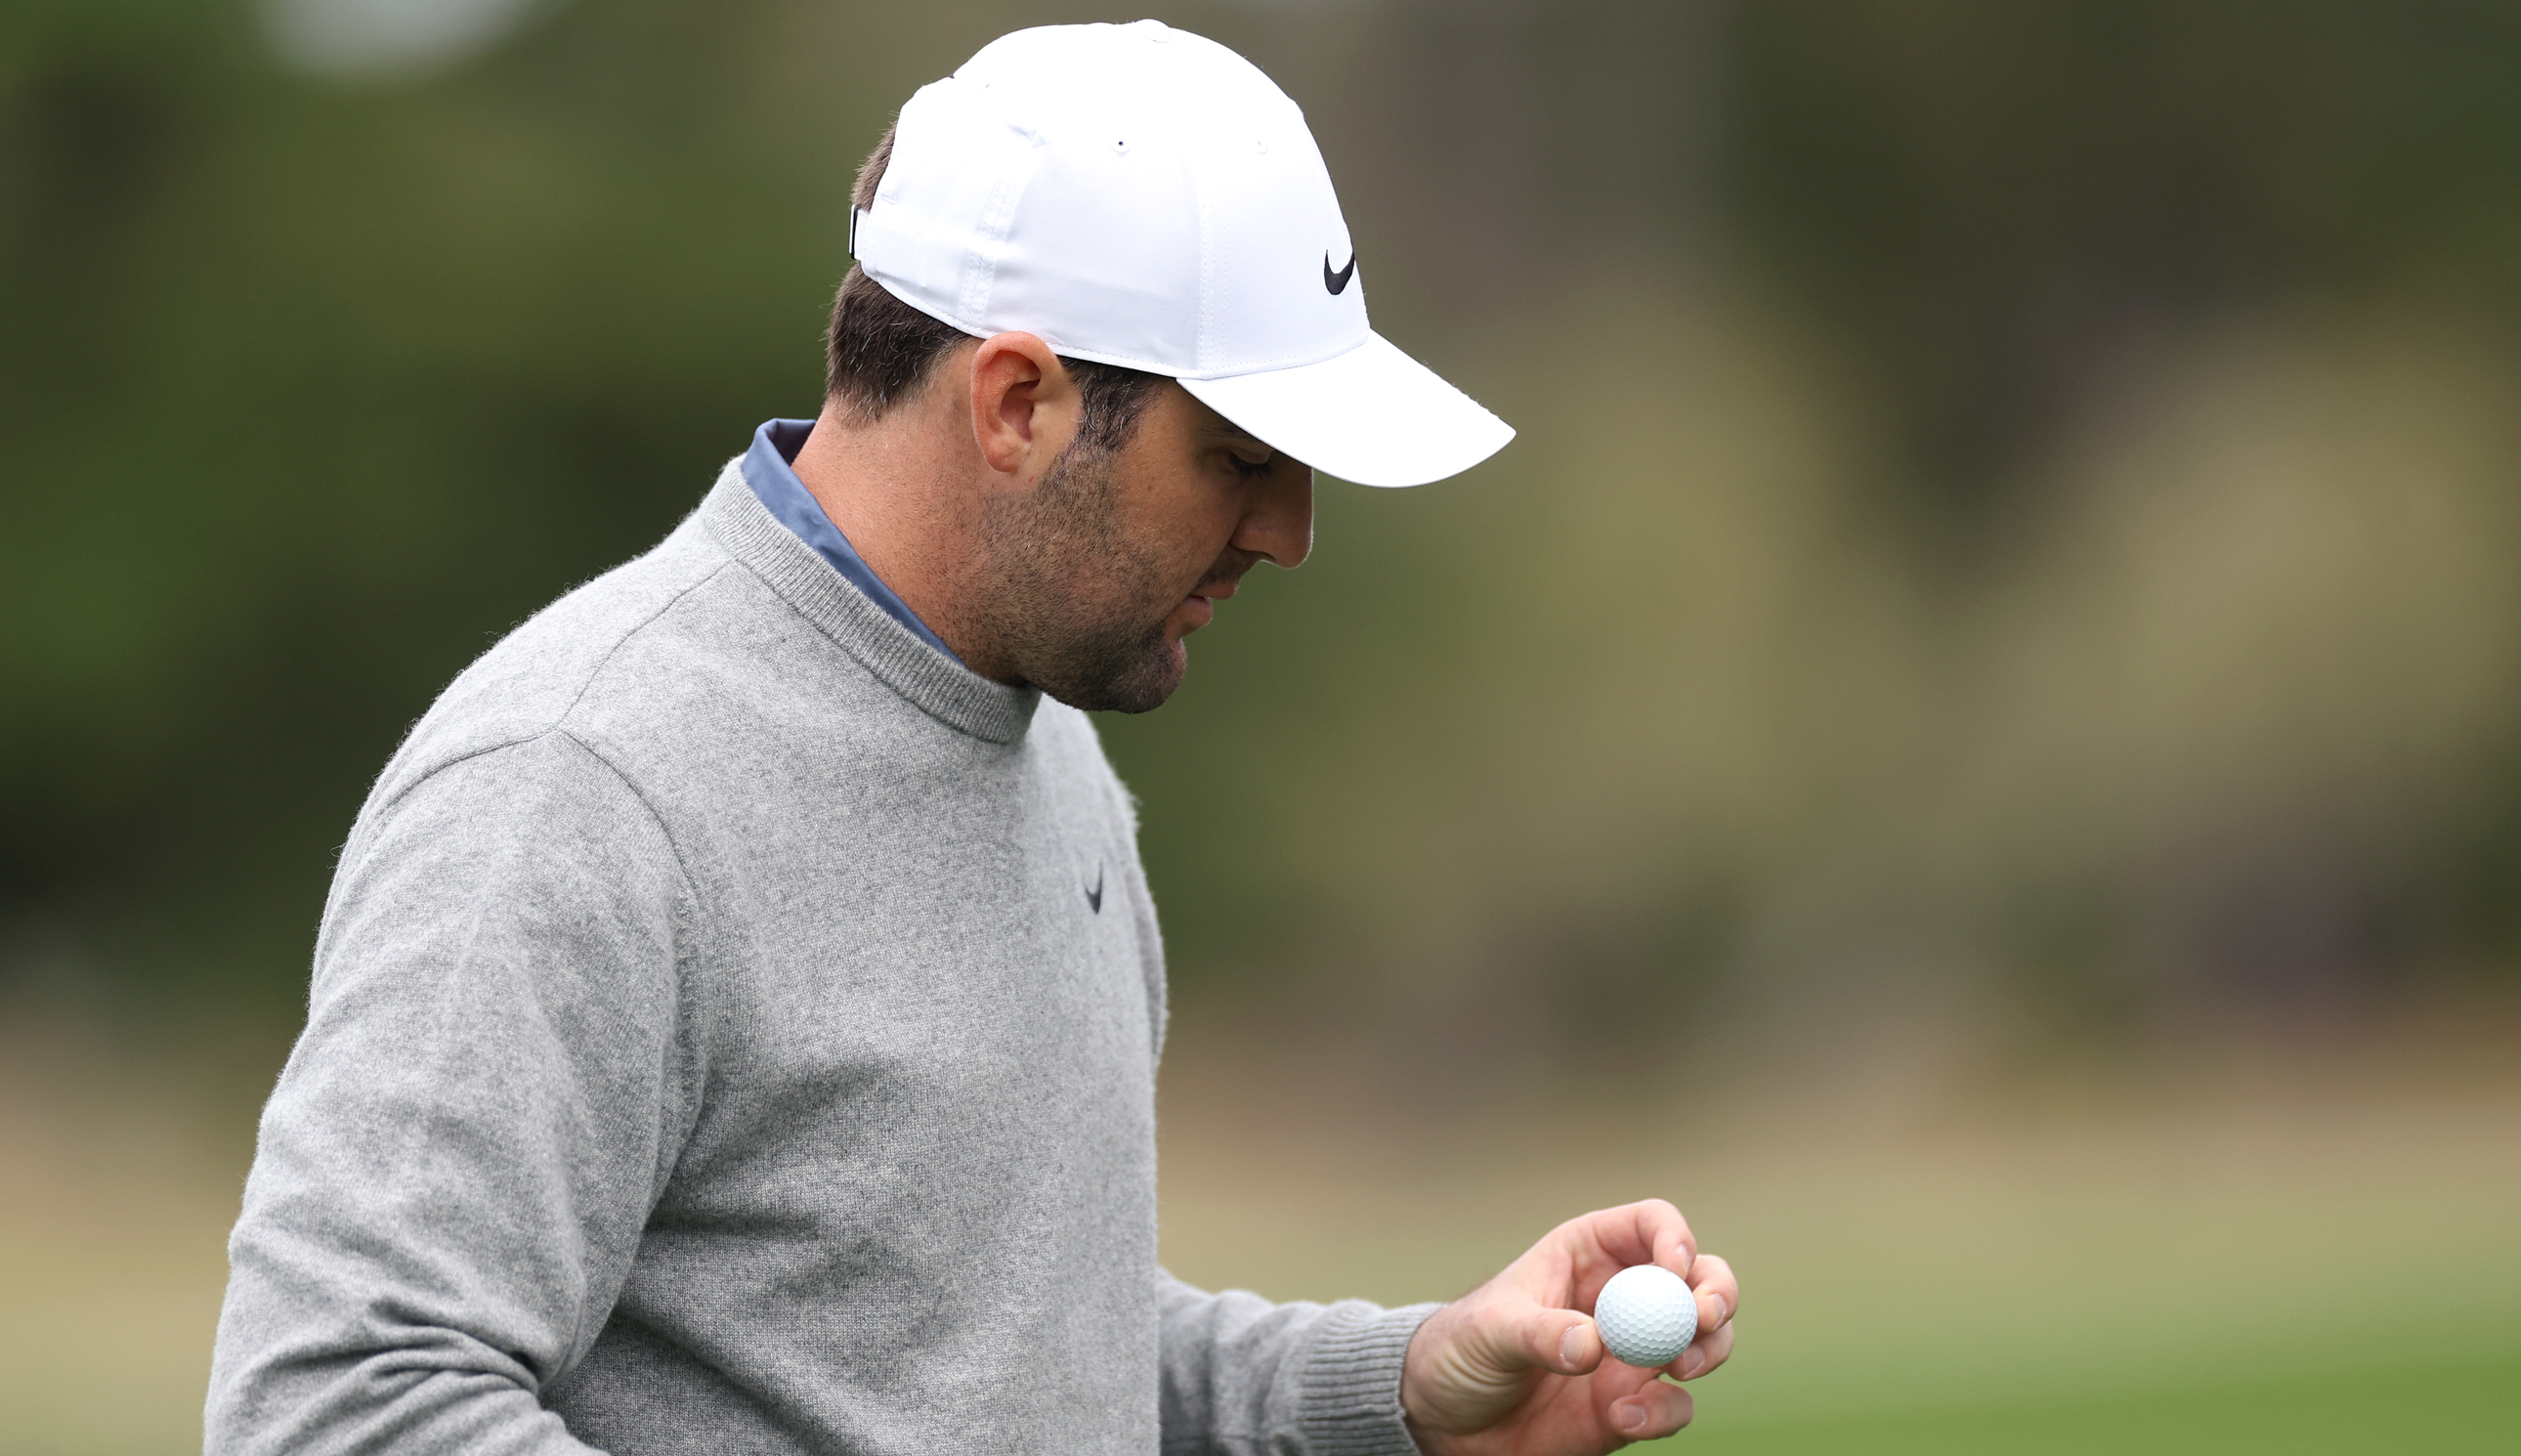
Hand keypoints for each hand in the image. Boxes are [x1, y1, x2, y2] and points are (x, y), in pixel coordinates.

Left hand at [1399, 1200, 1737, 1453]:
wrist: (1446, 1421)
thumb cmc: (1460, 1351)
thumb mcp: (1489, 1331)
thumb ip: (1540, 1333)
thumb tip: (1592, 1344)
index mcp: (1587, 1253)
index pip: (1650, 1224)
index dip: (1674, 1238)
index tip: (1673, 1270)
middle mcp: (1622, 1298)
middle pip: (1699, 1277)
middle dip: (1716, 1293)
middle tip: (1702, 1319)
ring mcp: (1633, 1353)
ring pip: (1705, 1339)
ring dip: (1709, 1350)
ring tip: (1678, 1368)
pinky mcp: (1632, 1405)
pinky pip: (1674, 1406)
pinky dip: (1664, 1412)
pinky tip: (1624, 1418)